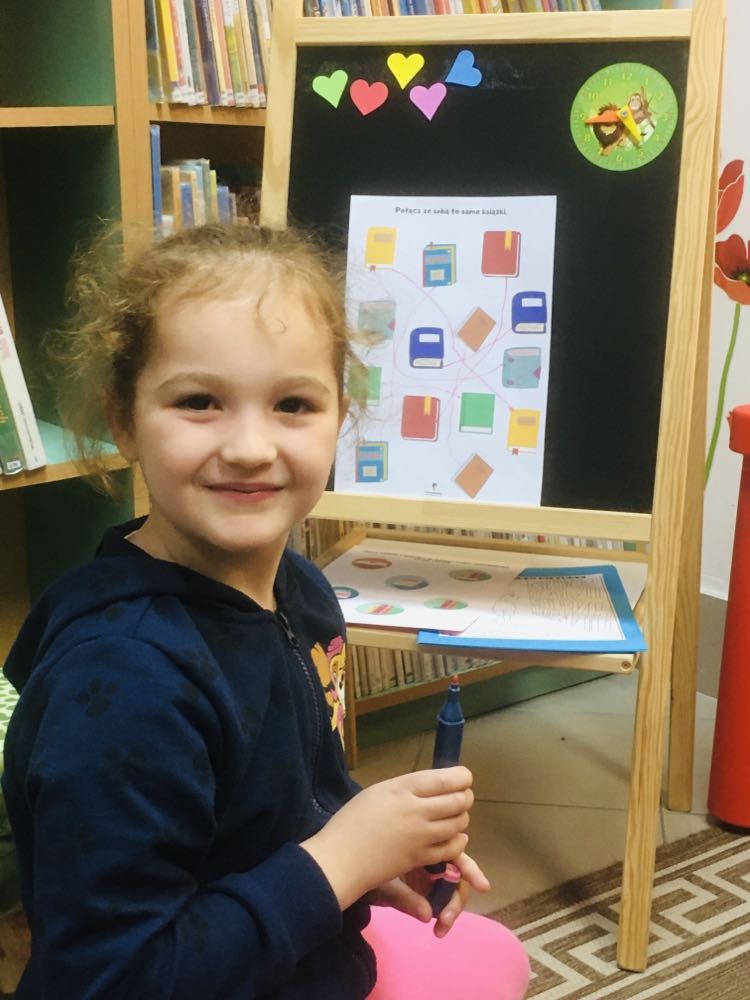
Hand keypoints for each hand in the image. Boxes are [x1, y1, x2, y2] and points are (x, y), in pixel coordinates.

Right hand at [301, 766, 473, 910]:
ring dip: (462, 817)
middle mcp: (416, 810)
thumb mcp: (379, 791)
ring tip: (454, 815)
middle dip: (465, 797)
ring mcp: (420, 836)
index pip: (446, 779)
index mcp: (403, 788)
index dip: (462, 777)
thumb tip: (435, 786)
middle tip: (462, 796)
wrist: (340, 858)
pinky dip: (458, 840)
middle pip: (458, 801)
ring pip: (459, 824)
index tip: (464, 778)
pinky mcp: (421, 858)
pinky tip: (453, 836)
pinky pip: (452, 848)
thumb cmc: (353, 819)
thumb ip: (409, 788)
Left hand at [369, 851, 489, 937]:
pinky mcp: (424, 885)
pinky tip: (438, 926)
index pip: (453, 850)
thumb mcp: (381, 884)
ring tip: (442, 926)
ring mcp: (427, 870)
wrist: (343, 871)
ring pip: (452, 885)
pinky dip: (444, 911)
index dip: (470, 868)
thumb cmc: (362, 868)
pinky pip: (441, 896)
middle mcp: (428, 853)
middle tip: (448, 918)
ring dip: (452, 905)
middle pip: (456, 871)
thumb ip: (405, 898)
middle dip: (457, 895)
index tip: (482, 886)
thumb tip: (427, 916)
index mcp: (420, 842)